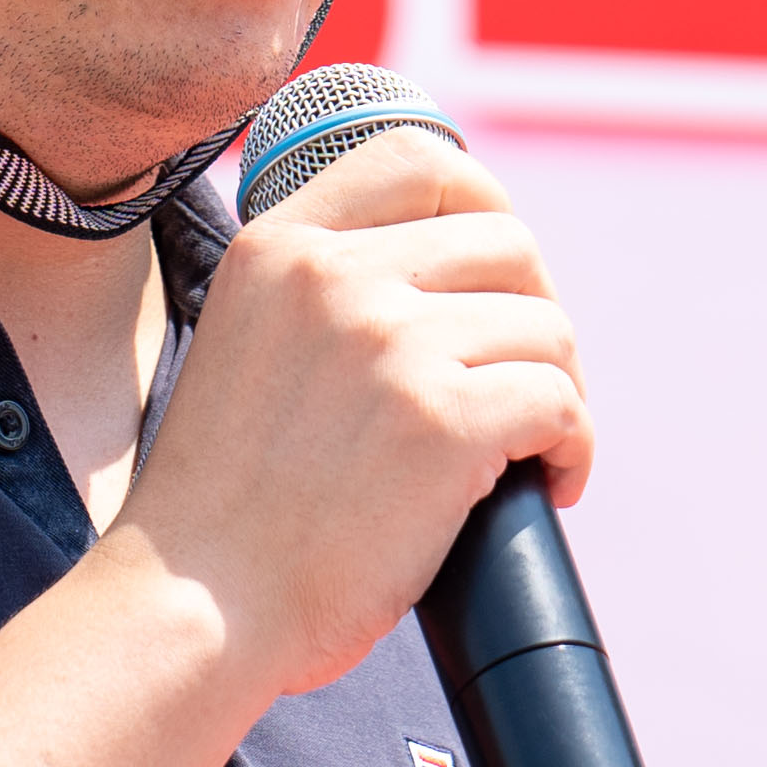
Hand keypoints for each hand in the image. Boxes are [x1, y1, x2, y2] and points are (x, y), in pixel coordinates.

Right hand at [111, 129, 589, 705]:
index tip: (497, 276)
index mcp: (280, 247)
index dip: (485, 206)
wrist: (193, 609)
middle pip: (508, 243)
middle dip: (536, 313)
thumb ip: (323, 298)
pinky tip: (548, 484)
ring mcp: (391, 344)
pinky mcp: (442, 422)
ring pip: (547, 328)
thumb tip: (449, 280)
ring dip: (559, 390)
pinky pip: (562, 403)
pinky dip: (574, 446)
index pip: (419, 158)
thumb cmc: (222, 509)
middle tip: (524, 383)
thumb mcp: (246, 344)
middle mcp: (336, 275)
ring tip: (531, 448)